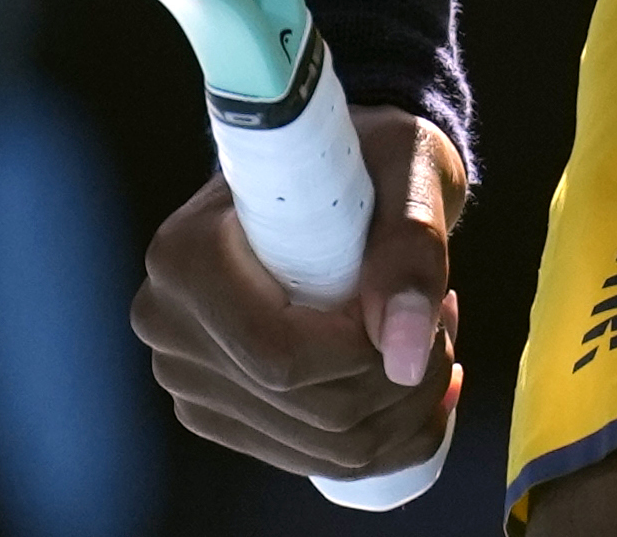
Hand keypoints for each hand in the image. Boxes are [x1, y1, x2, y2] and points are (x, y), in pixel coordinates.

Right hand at [130, 106, 469, 482]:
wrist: (337, 175)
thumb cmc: (369, 157)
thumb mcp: (408, 167)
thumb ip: (411, 245)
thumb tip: (403, 347)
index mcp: (187, 256)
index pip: (280, 357)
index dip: (366, 353)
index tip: (428, 303)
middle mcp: (170, 324)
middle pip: (305, 411)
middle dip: (401, 383)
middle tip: (446, 320)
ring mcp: (189, 377)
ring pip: (319, 448)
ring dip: (401, 410)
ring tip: (433, 339)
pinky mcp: (220, 412)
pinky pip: (315, 459)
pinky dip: (384, 433)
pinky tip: (410, 375)